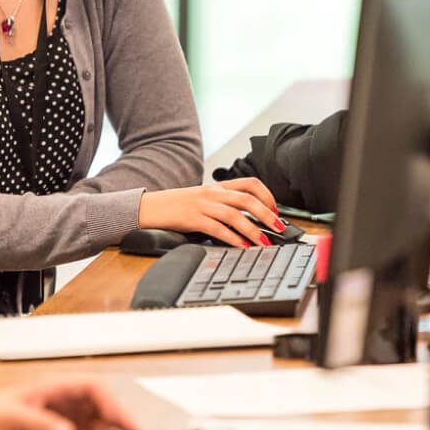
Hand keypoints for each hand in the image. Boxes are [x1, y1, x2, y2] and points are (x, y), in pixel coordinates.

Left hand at [0, 376, 138, 429]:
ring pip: (100, 416)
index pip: (92, 387)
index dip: (110, 401)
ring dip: (116, 426)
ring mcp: (65, 414)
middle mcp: (65, 398)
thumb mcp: (14, 417)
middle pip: (101, 401)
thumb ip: (40, 423)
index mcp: (56, 386)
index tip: (121, 419)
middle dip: (120, 414)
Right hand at [138, 178, 282, 246]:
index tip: (276, 211)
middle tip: (279, 228)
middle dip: (267, 215)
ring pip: (236, 215)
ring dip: (254, 230)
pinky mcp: (193, 219)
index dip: (267, 196)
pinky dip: (233, 238)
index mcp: (218, 186)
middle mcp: (213, 193)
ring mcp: (203, 205)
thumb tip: (249, 218)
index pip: (250, 183)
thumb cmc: (178, 205)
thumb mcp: (203, 198)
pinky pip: (218, 228)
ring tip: (265, 242)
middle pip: (248, 199)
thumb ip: (224, 203)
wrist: (151, 206)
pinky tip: (242, 246)